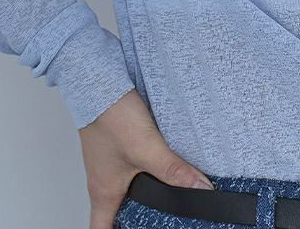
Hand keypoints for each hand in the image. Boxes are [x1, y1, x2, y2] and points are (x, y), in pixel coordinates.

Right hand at [78, 88, 214, 228]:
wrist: (100, 84)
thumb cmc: (110, 117)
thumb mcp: (147, 149)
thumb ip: (173, 170)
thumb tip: (199, 189)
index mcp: (103, 192)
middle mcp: (102, 179)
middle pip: (111, 212)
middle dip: (129, 219)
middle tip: (149, 221)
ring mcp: (108, 161)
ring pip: (120, 187)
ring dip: (138, 193)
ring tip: (160, 193)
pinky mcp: (115, 143)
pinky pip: (127, 164)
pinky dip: (142, 169)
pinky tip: (160, 161)